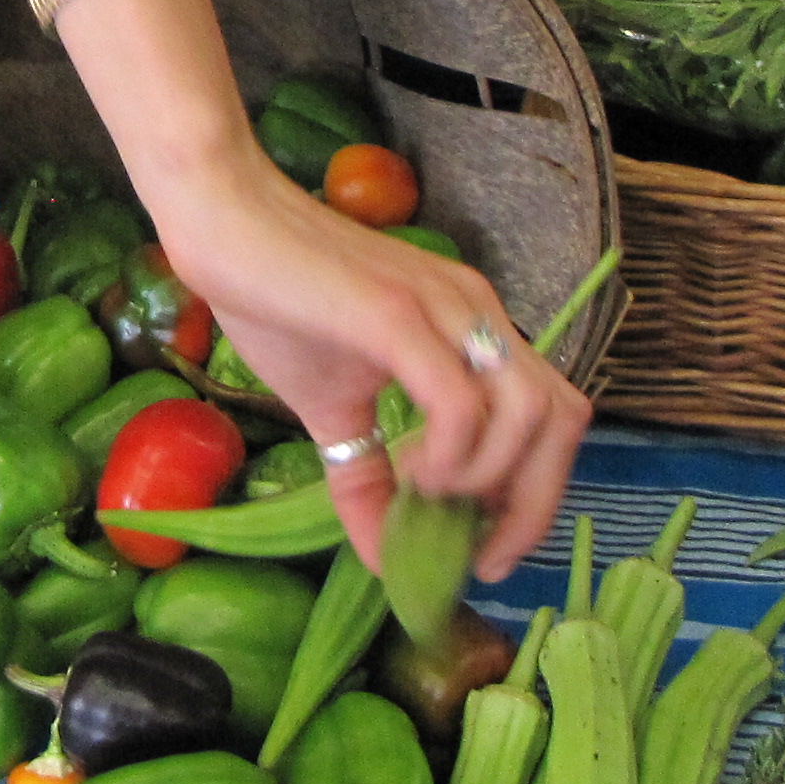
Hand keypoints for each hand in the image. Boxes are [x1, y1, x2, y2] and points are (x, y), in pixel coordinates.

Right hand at [142, 138, 590, 580]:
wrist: (222, 220)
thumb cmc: (274, 300)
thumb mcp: (327, 410)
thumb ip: (366, 480)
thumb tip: (383, 563)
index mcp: (472, 326)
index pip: (554, 415)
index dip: (539, 494)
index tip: (488, 551)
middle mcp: (475, 311)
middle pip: (562, 418)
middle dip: (532, 504)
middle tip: (476, 550)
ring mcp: (442, 309)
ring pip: (527, 411)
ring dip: (488, 478)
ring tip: (426, 496)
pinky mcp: (395, 316)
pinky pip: (458, 401)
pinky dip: (450, 455)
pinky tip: (409, 471)